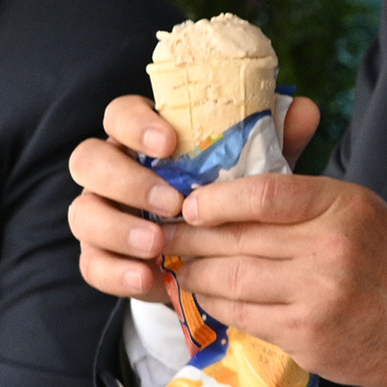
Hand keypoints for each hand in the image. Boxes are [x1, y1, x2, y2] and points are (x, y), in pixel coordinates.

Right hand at [66, 93, 323, 299]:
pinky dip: (116, 271)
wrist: (218, 254)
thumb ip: (273, 139)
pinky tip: (147, 277)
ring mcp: (100, 213)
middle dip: (127, 181)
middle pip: (89, 160)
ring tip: (159, 244)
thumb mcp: (251, 167)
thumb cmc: (228, 196)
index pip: (118, 114)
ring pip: (83, 212)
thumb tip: (304, 109)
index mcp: (141, 138)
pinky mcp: (101, 256)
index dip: (136, 124)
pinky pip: (91, 263)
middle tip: (172, 203)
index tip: (169, 143)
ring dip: (119, 228)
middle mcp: (112, 171)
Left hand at [146, 169, 386, 386]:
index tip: (192, 205)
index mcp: (345, 208)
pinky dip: (218, 304)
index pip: (263, 194)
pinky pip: (243, 315)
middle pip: (237, 238)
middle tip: (166, 236)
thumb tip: (234, 194)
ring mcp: (317, 296)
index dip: (216, 200)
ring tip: (183, 267)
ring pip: (231, 279)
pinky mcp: (306, 335)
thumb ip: (305, 202)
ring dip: (196, 273)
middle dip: (191, 238)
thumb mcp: (362, 214)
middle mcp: (331, 249)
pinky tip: (211, 296)